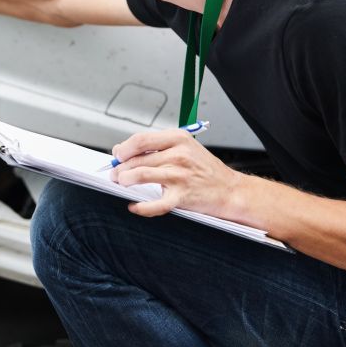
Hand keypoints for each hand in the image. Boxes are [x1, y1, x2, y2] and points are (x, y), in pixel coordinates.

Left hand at [110, 128, 241, 217]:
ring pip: (141, 175)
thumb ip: (155, 146)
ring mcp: (180, 176)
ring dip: (124, 180)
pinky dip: (141, 207)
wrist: (230, 191)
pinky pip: (156, 204)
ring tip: (121, 184)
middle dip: (120, 167)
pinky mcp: (182, 197)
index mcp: (178, 139)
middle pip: (137, 159)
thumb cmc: (205, 169)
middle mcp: (179, 155)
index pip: (140, 140)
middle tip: (114, 174)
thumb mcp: (184, 148)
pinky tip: (134, 206)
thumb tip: (122, 151)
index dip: (124, 148)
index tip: (117, 155)